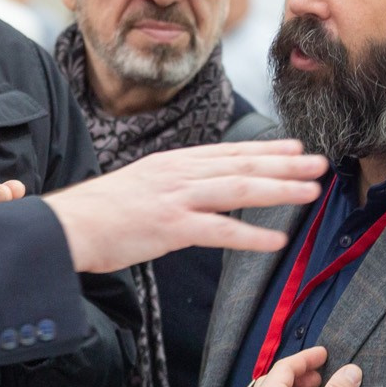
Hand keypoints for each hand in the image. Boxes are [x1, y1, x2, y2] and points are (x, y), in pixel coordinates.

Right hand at [43, 141, 326, 273]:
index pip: (227, 153)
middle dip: (285, 163)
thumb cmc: (95, 214)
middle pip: (241, 165)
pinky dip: (252, 235)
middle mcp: (177, 174)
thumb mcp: (138, 186)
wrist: (65, 227)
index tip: (295, 147)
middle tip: (320, 162)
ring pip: (238, 189)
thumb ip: (169, 186)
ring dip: (279, 189)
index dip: (265, 149)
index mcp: (171, 163)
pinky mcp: (169, 227)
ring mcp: (175, 199)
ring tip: (311, 191)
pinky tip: (277, 239)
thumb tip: (193, 192)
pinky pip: (219, 230)